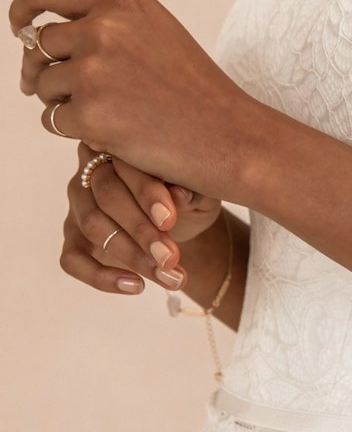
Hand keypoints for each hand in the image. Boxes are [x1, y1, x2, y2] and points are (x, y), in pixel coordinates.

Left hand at [9, 0, 261, 198]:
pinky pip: (53, 120)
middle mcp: (104, 27)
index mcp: (120, 0)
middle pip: (38, 43)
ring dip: (60, 102)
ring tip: (101, 116)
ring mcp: (95, 70)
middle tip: (55, 91)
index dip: (21, 12)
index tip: (19, 29)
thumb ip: (105, 21)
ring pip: (43, 84)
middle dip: (40, 69)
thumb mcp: (155, 33)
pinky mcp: (90, 114)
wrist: (231, 137)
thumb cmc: (195, 91)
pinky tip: (108, 135)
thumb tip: (37, 34)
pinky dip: (73, 131)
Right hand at [63, 141, 221, 294]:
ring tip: (169, 276)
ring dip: (131, 256)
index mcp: (121, 146)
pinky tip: (136, 286)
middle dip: (141, 230)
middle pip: (106, 196)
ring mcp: (79, 204)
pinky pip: (72, 259)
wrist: (182, 223)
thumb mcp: (200, 189)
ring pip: (92, 226)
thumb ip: (191, 187)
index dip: (146, 192)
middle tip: (170, 258)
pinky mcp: (74, 237)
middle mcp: (92, 169)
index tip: (169, 219)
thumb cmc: (188, 196)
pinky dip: (101, 276)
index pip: (125, 164)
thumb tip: (180, 195)